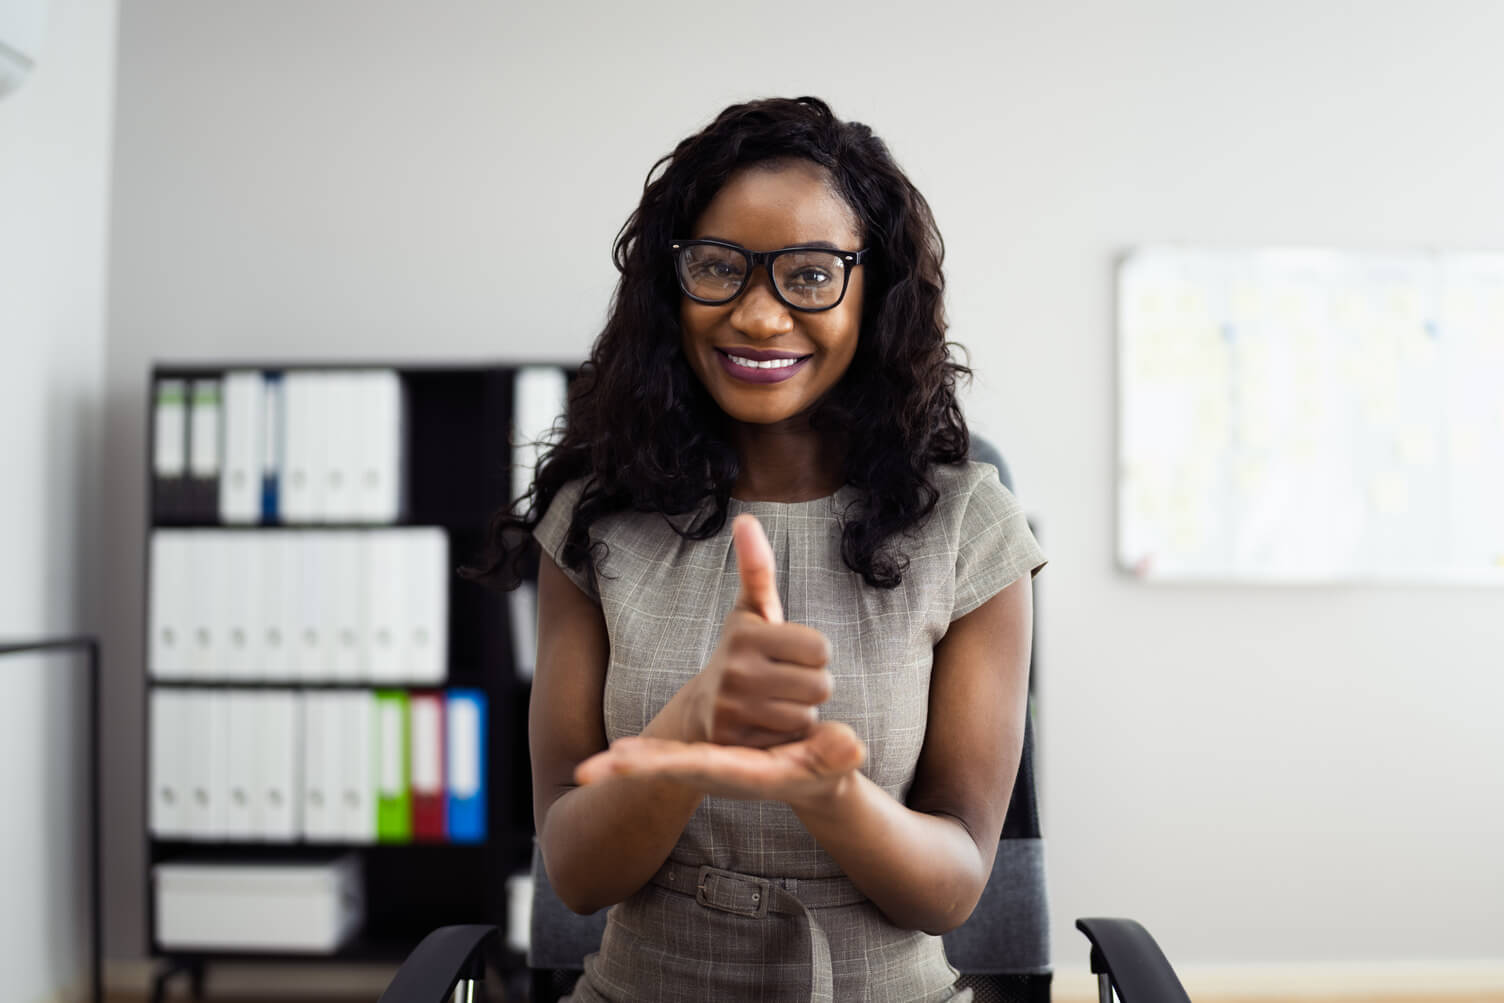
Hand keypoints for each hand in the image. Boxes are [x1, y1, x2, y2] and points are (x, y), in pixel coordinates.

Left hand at [576, 720, 866, 806]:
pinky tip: (614, 752)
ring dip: (629, 767)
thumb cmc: (827, 767)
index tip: (635, 766)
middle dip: (635, 772)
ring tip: (589, 771)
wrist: (815, 776)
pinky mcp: (706, 754)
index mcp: (749, 774)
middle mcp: (722, 772)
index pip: (705, 767)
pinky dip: (643, 755)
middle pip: (670, 769)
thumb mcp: (835, 759)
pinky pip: (667, 752)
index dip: (670, 766)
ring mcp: (709, 765)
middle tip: (592, 773)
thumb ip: (840, 753)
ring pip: (661, 762)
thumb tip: (848, 749)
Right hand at [681, 515, 833, 747]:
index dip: (812, 653)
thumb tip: (745, 518)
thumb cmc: (740, 654)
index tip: (788, 655)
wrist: (702, 713)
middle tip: (780, 683)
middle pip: (820, 684)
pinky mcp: (738, 745)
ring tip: (772, 705)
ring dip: (799, 713)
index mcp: (746, 634)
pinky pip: (792, 742)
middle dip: (809, 685)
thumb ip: (756, 568)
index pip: (820, 647)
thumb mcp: (750, 611)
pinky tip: (765, 728)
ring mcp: (735, 710)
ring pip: (809, 715)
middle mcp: (736, 670)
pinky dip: (786, 738)